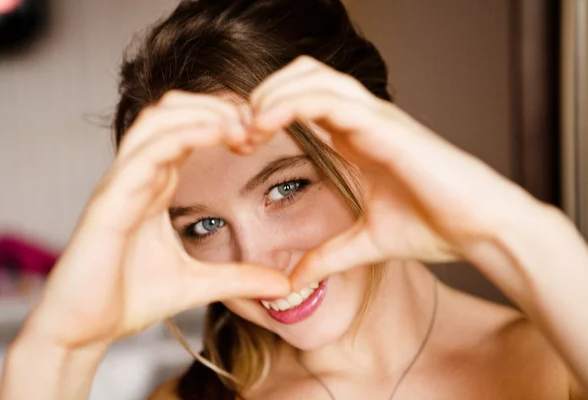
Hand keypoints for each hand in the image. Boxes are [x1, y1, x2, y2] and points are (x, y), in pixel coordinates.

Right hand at [23, 92, 289, 348]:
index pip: (187, 129)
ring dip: (203, 111)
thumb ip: (240, 278)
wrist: (83, 330)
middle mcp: (137, 175)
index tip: (261, 134)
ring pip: (158, 119)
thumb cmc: (128, 299)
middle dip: (217, 105)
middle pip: (173, 110)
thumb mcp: (199, 284)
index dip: (224, 121)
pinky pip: (146, 152)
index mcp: (155, 185)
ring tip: (242, 123)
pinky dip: (183, 134)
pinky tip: (218, 133)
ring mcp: (121, 183)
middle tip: (256, 121)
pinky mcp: (109, 200)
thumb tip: (284, 286)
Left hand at [250, 56, 539, 287]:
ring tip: (247, 124)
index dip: (268, 111)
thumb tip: (293, 281)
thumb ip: (326, 257)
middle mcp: (364, 120)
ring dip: (272, 93)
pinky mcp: (386, 126)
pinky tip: (266, 123)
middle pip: (303, 76)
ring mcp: (376, 118)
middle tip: (237, 128)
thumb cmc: (434, 227)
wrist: (480, 230)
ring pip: (312, 77)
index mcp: (356, 138)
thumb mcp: (364, 244)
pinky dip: (291, 102)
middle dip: (264, 93)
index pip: (303, 101)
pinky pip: (329, 99)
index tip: (241, 141)